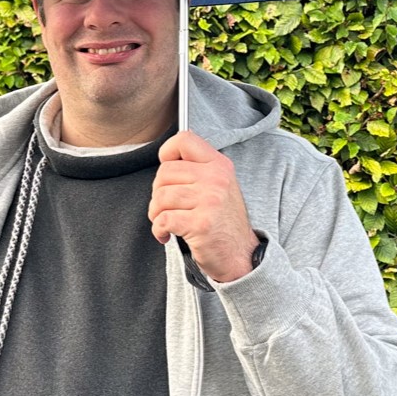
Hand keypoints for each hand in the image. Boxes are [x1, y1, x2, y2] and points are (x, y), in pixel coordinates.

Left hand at [149, 129, 258, 283]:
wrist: (240, 256)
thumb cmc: (223, 222)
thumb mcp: (219, 186)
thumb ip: (197, 170)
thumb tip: (166, 160)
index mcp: (219, 165)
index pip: (185, 139)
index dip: (167, 152)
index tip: (168, 172)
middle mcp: (216, 179)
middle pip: (165, 172)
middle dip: (158, 193)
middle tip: (166, 207)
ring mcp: (209, 201)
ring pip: (161, 197)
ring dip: (156, 213)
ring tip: (166, 222)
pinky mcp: (200, 224)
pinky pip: (163, 219)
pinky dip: (158, 229)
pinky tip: (166, 235)